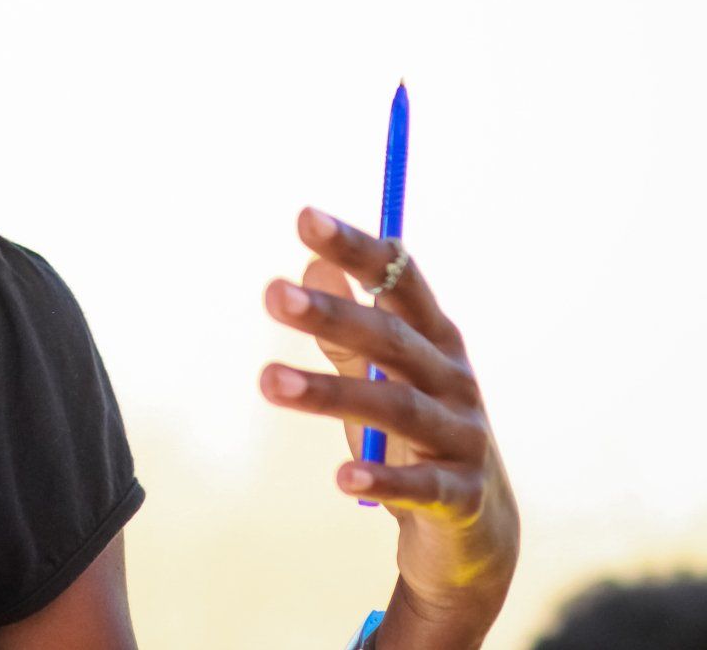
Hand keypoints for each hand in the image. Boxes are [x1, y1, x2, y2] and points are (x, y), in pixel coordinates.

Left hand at [260, 208, 519, 649]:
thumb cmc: (414, 432)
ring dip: (329, 393)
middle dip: (331, 313)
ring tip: (268, 381)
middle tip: (271, 293)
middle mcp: (453, 378)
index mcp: (434, 338)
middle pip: (391, 339)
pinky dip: (383, 478)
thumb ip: (348, 324)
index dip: (356, 248)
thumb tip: (311, 259)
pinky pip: (420, 486)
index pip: (399, 279)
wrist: (474, 527)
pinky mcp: (461, 494)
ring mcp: (463, 436)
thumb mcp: (381, 373)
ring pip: (396, 407)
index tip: (304, 216)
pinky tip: (342, 477)